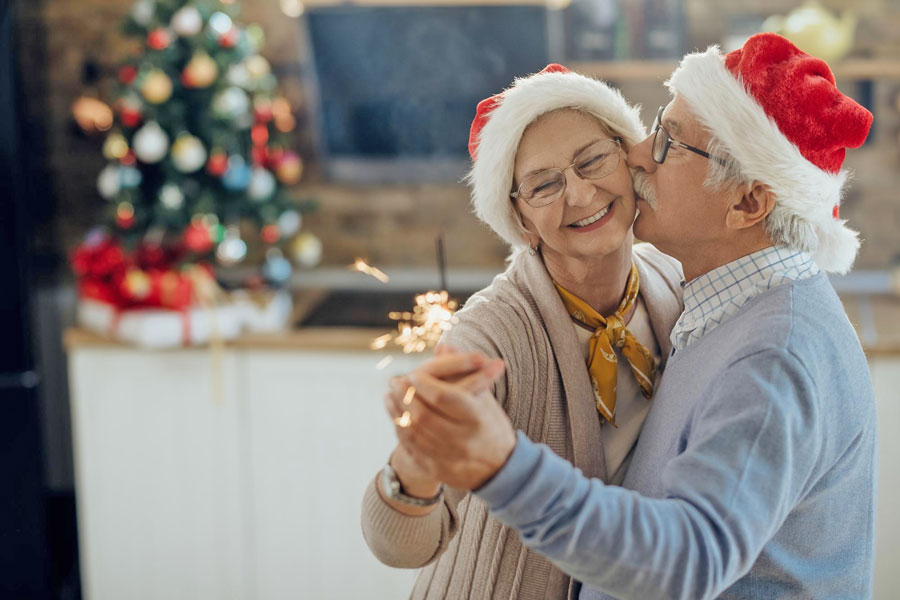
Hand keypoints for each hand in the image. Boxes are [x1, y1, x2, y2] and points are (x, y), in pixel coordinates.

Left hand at [386, 349, 514, 490]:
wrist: (500, 467)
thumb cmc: (490, 424)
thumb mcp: (484, 397)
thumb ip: (464, 371)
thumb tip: (443, 346)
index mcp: (477, 418)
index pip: (443, 396)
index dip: (424, 383)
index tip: (413, 372)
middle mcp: (464, 440)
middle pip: (424, 415)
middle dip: (405, 396)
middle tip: (395, 381)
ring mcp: (450, 458)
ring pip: (414, 432)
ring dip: (397, 411)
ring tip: (390, 395)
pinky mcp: (438, 470)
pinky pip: (412, 449)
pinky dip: (401, 429)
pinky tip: (396, 416)